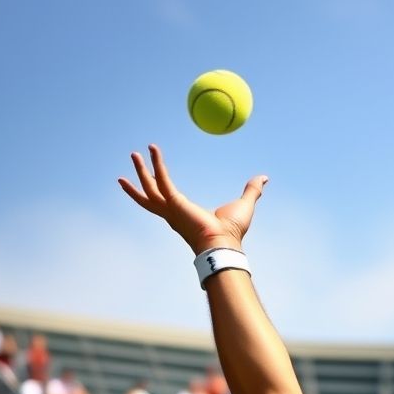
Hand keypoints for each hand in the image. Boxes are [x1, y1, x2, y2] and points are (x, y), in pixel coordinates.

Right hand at [118, 144, 267, 254]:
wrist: (225, 244)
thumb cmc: (234, 231)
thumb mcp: (245, 204)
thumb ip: (252, 190)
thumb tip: (264, 178)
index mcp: (185, 216)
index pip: (166, 202)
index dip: (158, 191)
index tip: (152, 182)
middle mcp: (174, 214)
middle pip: (150, 196)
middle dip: (139, 182)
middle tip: (129, 169)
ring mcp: (172, 210)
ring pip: (150, 188)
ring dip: (141, 171)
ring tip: (134, 154)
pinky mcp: (174, 203)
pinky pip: (162, 179)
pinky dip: (157, 164)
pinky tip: (153, 149)